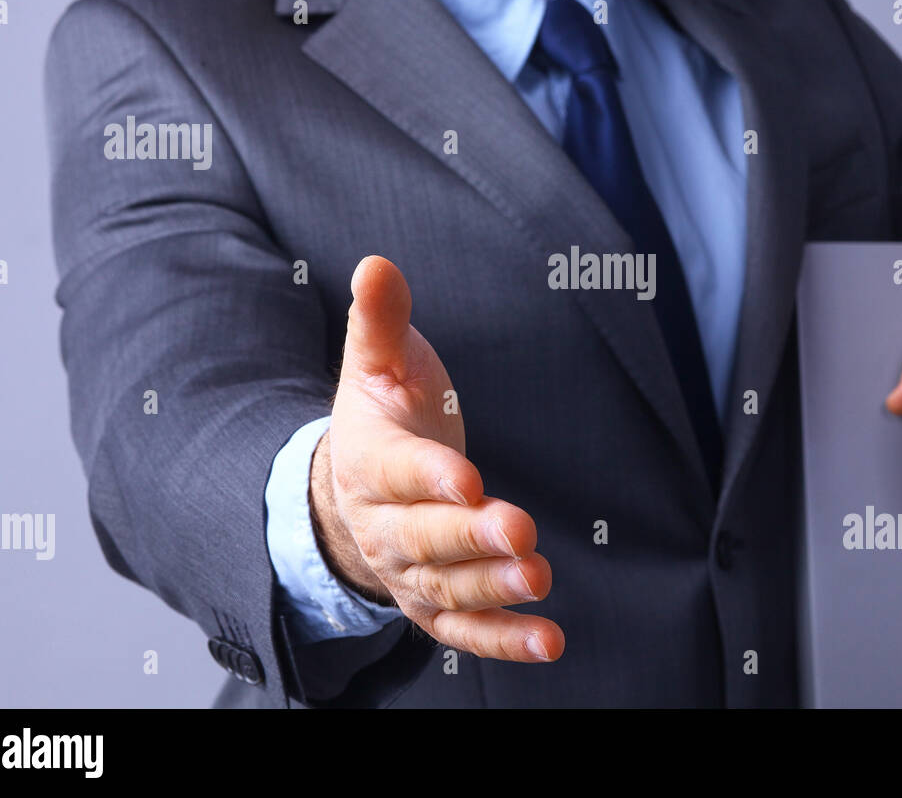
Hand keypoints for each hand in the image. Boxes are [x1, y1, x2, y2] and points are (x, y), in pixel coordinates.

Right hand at [310, 255, 563, 661]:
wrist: (352, 488)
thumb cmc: (381, 416)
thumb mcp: (377, 363)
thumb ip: (380, 320)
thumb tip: (377, 262)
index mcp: (370, 462)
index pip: (400, 471)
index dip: (431, 476)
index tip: (467, 478)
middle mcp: (385, 526)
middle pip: (424, 538)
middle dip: (471, 538)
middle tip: (520, 533)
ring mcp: (408, 571)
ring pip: (447, 586)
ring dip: (494, 588)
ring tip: (540, 579)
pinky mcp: (433, 603)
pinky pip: (463, 629)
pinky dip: (502, 639)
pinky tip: (549, 639)